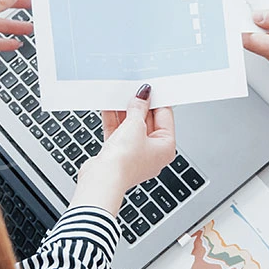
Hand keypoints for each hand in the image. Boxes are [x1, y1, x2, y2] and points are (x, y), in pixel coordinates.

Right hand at [74, 84, 177, 214]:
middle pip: (147, 121)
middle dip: (138, 106)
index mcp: (166, 148)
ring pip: (131, 127)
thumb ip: (139, 108)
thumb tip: (143, 96)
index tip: (149, 88)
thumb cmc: (125, 162)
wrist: (102, 179)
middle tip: (132, 91)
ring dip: (124, 112)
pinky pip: (118, 133)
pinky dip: (114, 121)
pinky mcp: (118, 154)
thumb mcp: (135, 126)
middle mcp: (152, 152)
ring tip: (119, 96)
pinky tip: (109, 107)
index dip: (156, 101)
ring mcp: (134, 154)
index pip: (165, 117)